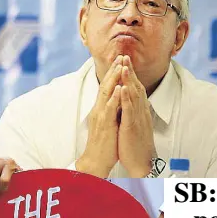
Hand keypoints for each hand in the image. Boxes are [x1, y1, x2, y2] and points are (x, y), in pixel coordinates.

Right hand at [76, 55, 122, 177]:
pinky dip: (114, 97)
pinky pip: (109, 108)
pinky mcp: (104, 124)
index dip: (113, 73)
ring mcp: (100, 116)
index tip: (121, 61)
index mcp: (100, 110)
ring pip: (106, 93)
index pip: (106, 88)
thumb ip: (111, 112)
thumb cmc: (104, 145)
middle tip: (121, 56)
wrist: (95, 161)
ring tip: (121, 65)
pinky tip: (119, 88)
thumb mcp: (108, 124)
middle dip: (114, 70)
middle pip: (106, 85)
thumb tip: (117, 102)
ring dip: (114, 78)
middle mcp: (98, 110)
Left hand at [118, 56, 155, 176]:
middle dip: (130, 70)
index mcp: (139, 110)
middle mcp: (140, 111)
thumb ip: (132, 111)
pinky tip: (123, 88)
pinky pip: (129, 111)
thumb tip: (129, 101)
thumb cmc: (135, 144)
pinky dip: (126, 98)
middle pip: (136, 86)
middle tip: (124, 55)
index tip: (124, 60)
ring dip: (129, 79)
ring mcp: (137, 118)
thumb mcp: (134, 123)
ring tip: (124, 65)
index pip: (135, 88)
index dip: (130, 74)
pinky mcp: (132, 127)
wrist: (141, 162)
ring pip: (134, 95)